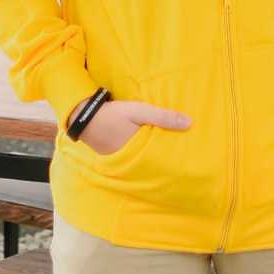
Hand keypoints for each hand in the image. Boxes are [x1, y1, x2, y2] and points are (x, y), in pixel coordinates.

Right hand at [68, 98, 191, 154]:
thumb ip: (162, 117)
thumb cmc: (114, 114)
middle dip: (165, 160)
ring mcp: (121, 160)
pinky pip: (132, 157)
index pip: (161, 160)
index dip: (174, 159)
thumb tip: (189, 123)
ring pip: (143, 160)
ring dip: (153, 155)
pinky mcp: (115, 155)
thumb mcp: (139, 112)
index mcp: (138, 153)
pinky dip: (141, 153)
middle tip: (183, 159)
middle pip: (153, 162)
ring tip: (170, 154)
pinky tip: (149, 148)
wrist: (85, 116)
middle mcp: (130, 161)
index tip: (189, 159)